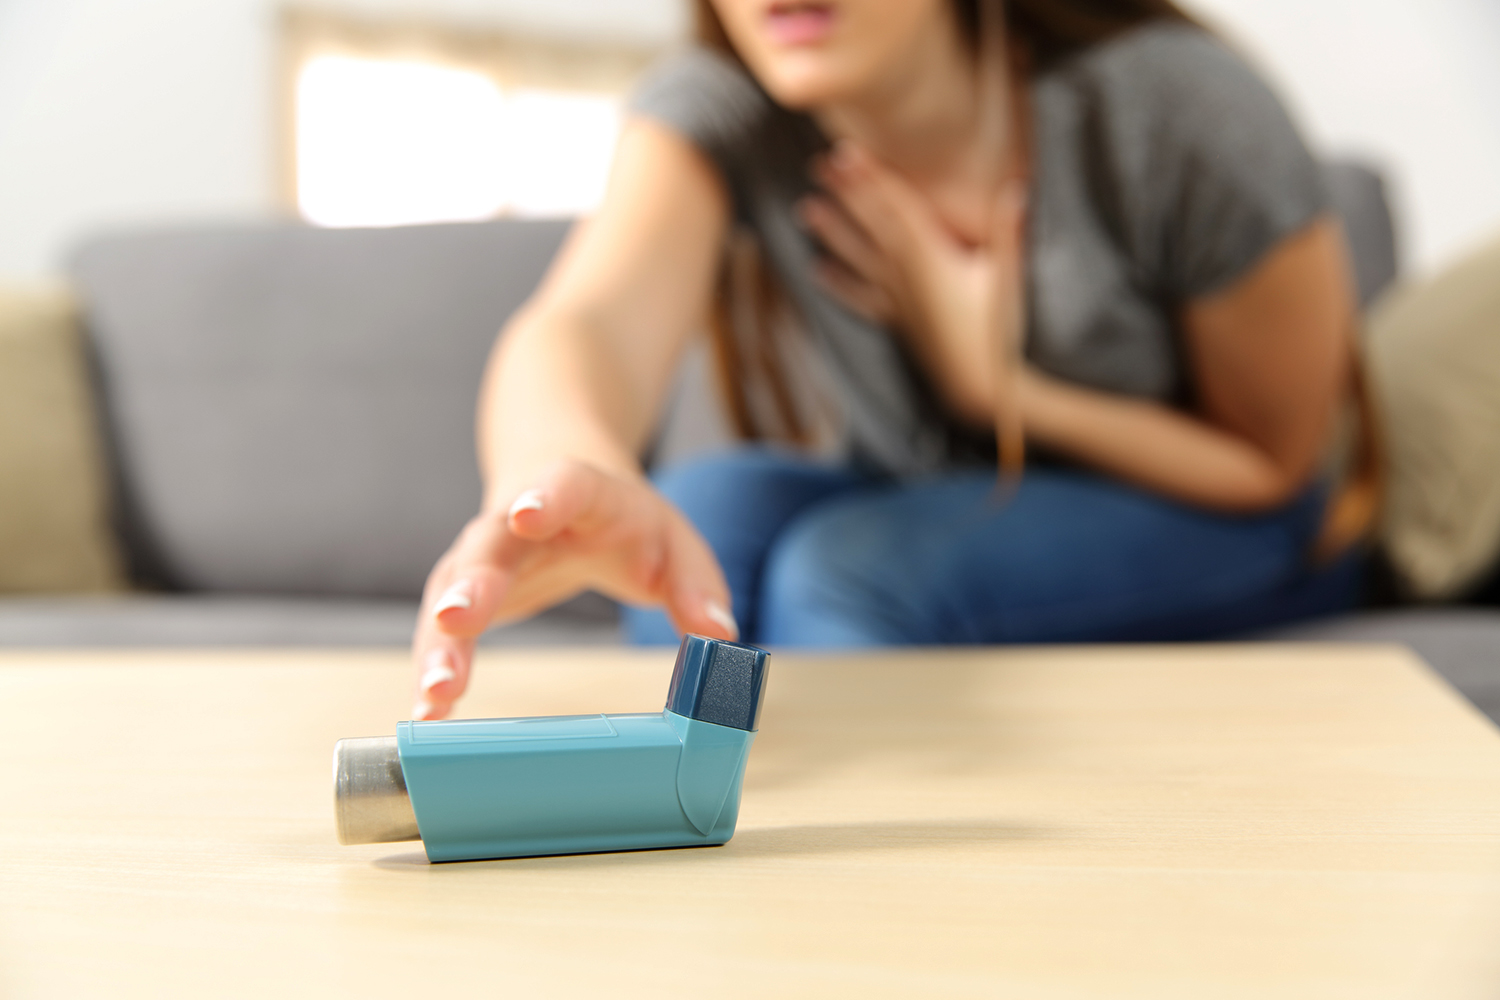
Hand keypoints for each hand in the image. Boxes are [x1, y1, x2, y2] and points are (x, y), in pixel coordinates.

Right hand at [410, 459, 737, 719]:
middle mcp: (513, 521)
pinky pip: (441, 632)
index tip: (526, 516)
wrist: (555, 489)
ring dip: (440, 643)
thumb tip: (719, 634)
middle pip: (487, 547)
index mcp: (579, 494)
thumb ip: (697, 584)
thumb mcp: (674, 541)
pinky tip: (427, 714)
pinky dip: (434, 670)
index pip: (561, 485)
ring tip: (434, 695)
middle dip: (471, 583)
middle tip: (457, 618)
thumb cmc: (624, 521)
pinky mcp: (461, 596)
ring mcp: (479, 558)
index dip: (544, 497)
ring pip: (449, 594)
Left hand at [799, 141, 1026, 425]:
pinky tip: (818, 272)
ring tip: (805, 209)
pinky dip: (839, 284)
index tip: (844, 154)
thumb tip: (1016, 189)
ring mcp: (899, 301)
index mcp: (931, 258)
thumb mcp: (1011, 277)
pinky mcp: (900, 323)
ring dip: (832, 232)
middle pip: (870, 226)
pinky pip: (861, 299)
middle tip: (816, 167)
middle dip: (845, 194)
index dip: (870, 178)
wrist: (986, 388)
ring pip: (858, 258)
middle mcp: (906, 276)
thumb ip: (1008, 232)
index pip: (895, 207)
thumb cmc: (1001, 332)